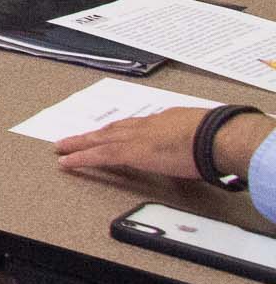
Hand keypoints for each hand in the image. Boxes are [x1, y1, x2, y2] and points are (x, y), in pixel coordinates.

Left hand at [60, 107, 272, 180]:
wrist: (218, 136)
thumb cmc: (221, 136)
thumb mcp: (208, 136)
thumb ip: (199, 142)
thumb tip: (206, 153)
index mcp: (166, 120)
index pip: (137, 126)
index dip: (121, 130)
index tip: (110, 133)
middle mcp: (147, 125)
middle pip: (112, 129)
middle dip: (93, 134)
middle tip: (73, 138)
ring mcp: (137, 137)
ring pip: (100, 139)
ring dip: (80, 143)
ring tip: (63, 148)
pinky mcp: (130, 151)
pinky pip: (99, 155)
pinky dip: (81, 158)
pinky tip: (67, 162)